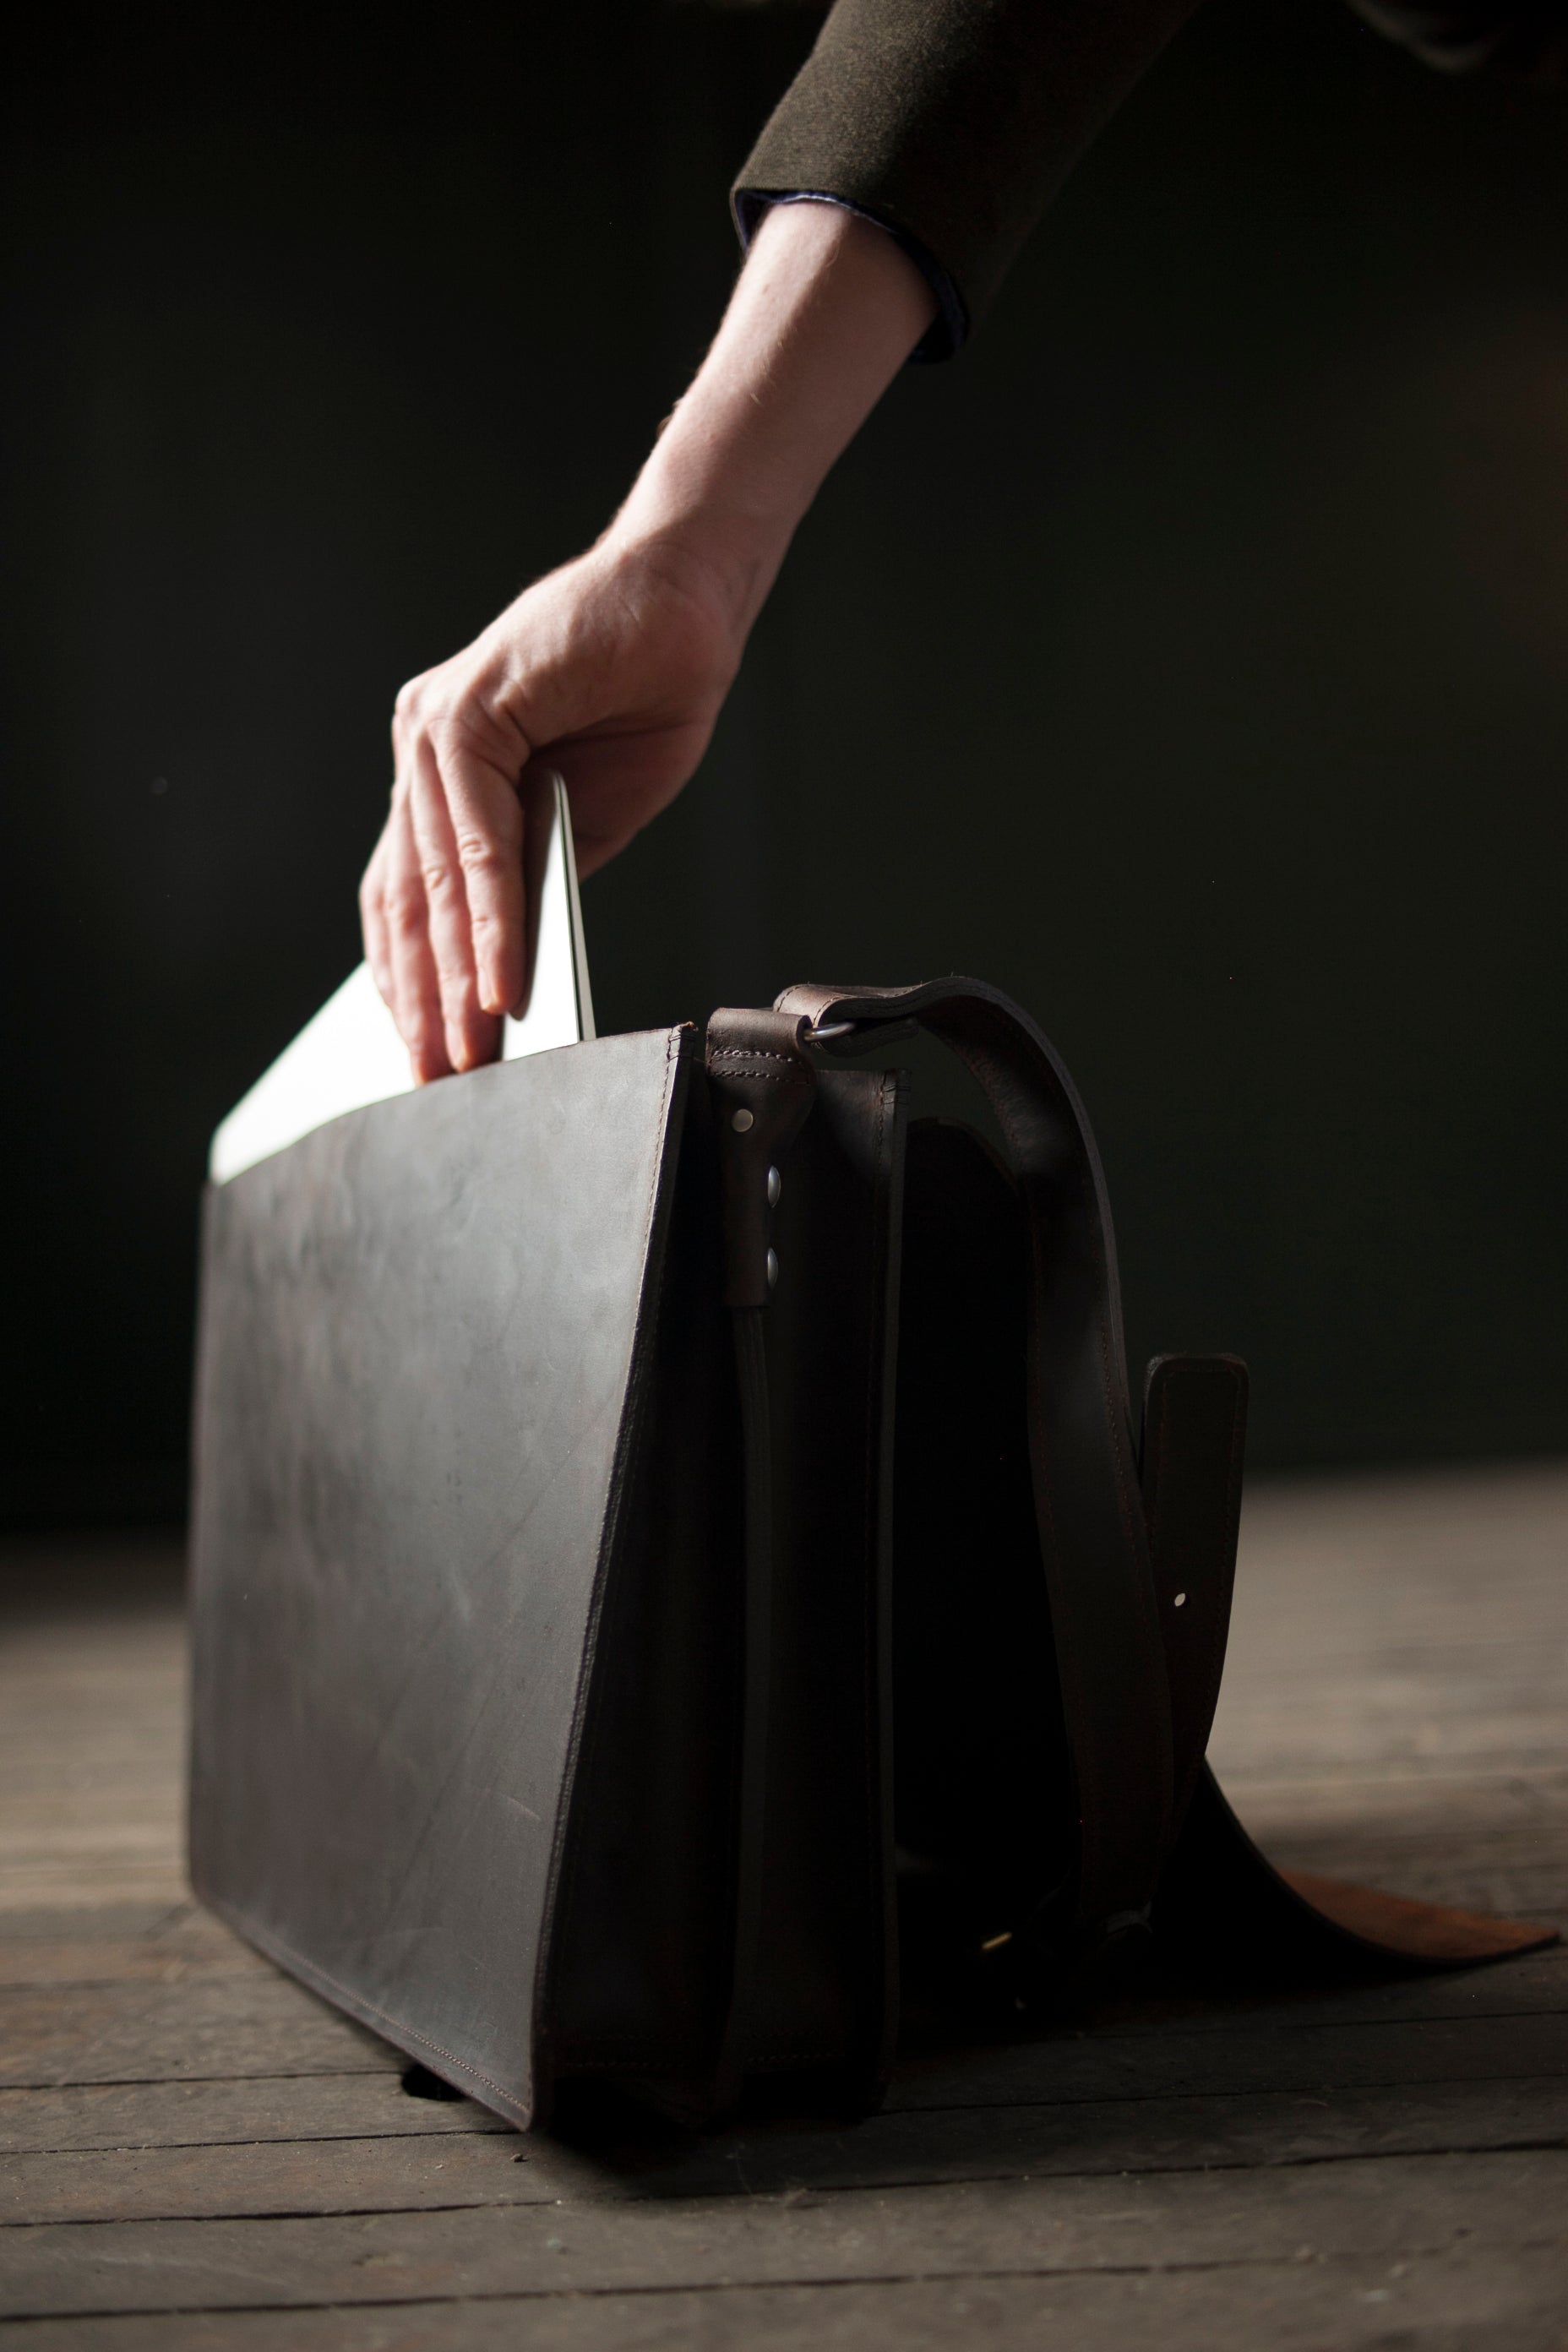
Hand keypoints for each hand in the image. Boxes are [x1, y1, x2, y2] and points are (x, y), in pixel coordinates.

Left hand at [359, 202, 935, 1082]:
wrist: (690, 606)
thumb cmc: (644, 698)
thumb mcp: (583, 820)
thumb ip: (533, 883)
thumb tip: (504, 975)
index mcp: (440, 774)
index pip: (408, 897)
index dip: (415, 985)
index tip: (429, 1060)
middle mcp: (421, 747)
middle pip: (405, 898)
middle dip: (424, 1000)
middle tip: (441, 1080)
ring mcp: (432, 725)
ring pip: (433, 878)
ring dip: (457, 975)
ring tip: (473, 1048)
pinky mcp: (465, 711)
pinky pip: (474, 838)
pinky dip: (489, 917)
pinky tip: (503, 977)